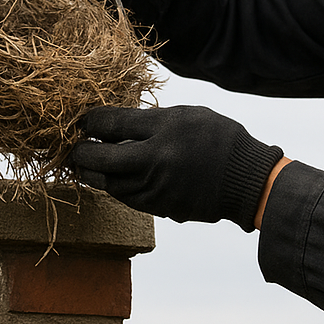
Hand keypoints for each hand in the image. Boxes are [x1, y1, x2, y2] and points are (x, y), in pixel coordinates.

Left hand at [69, 105, 284, 230]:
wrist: (247, 179)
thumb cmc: (219, 139)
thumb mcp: (188, 115)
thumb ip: (151, 120)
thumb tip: (116, 124)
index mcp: (164, 130)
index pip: (113, 123)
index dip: (91, 122)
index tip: (83, 121)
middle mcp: (157, 160)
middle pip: (103, 158)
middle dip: (83, 152)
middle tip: (76, 147)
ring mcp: (157, 187)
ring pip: (110, 184)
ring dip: (93, 175)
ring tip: (86, 166)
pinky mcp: (161, 207)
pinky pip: (127, 198)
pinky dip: (113, 189)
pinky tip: (110, 180)